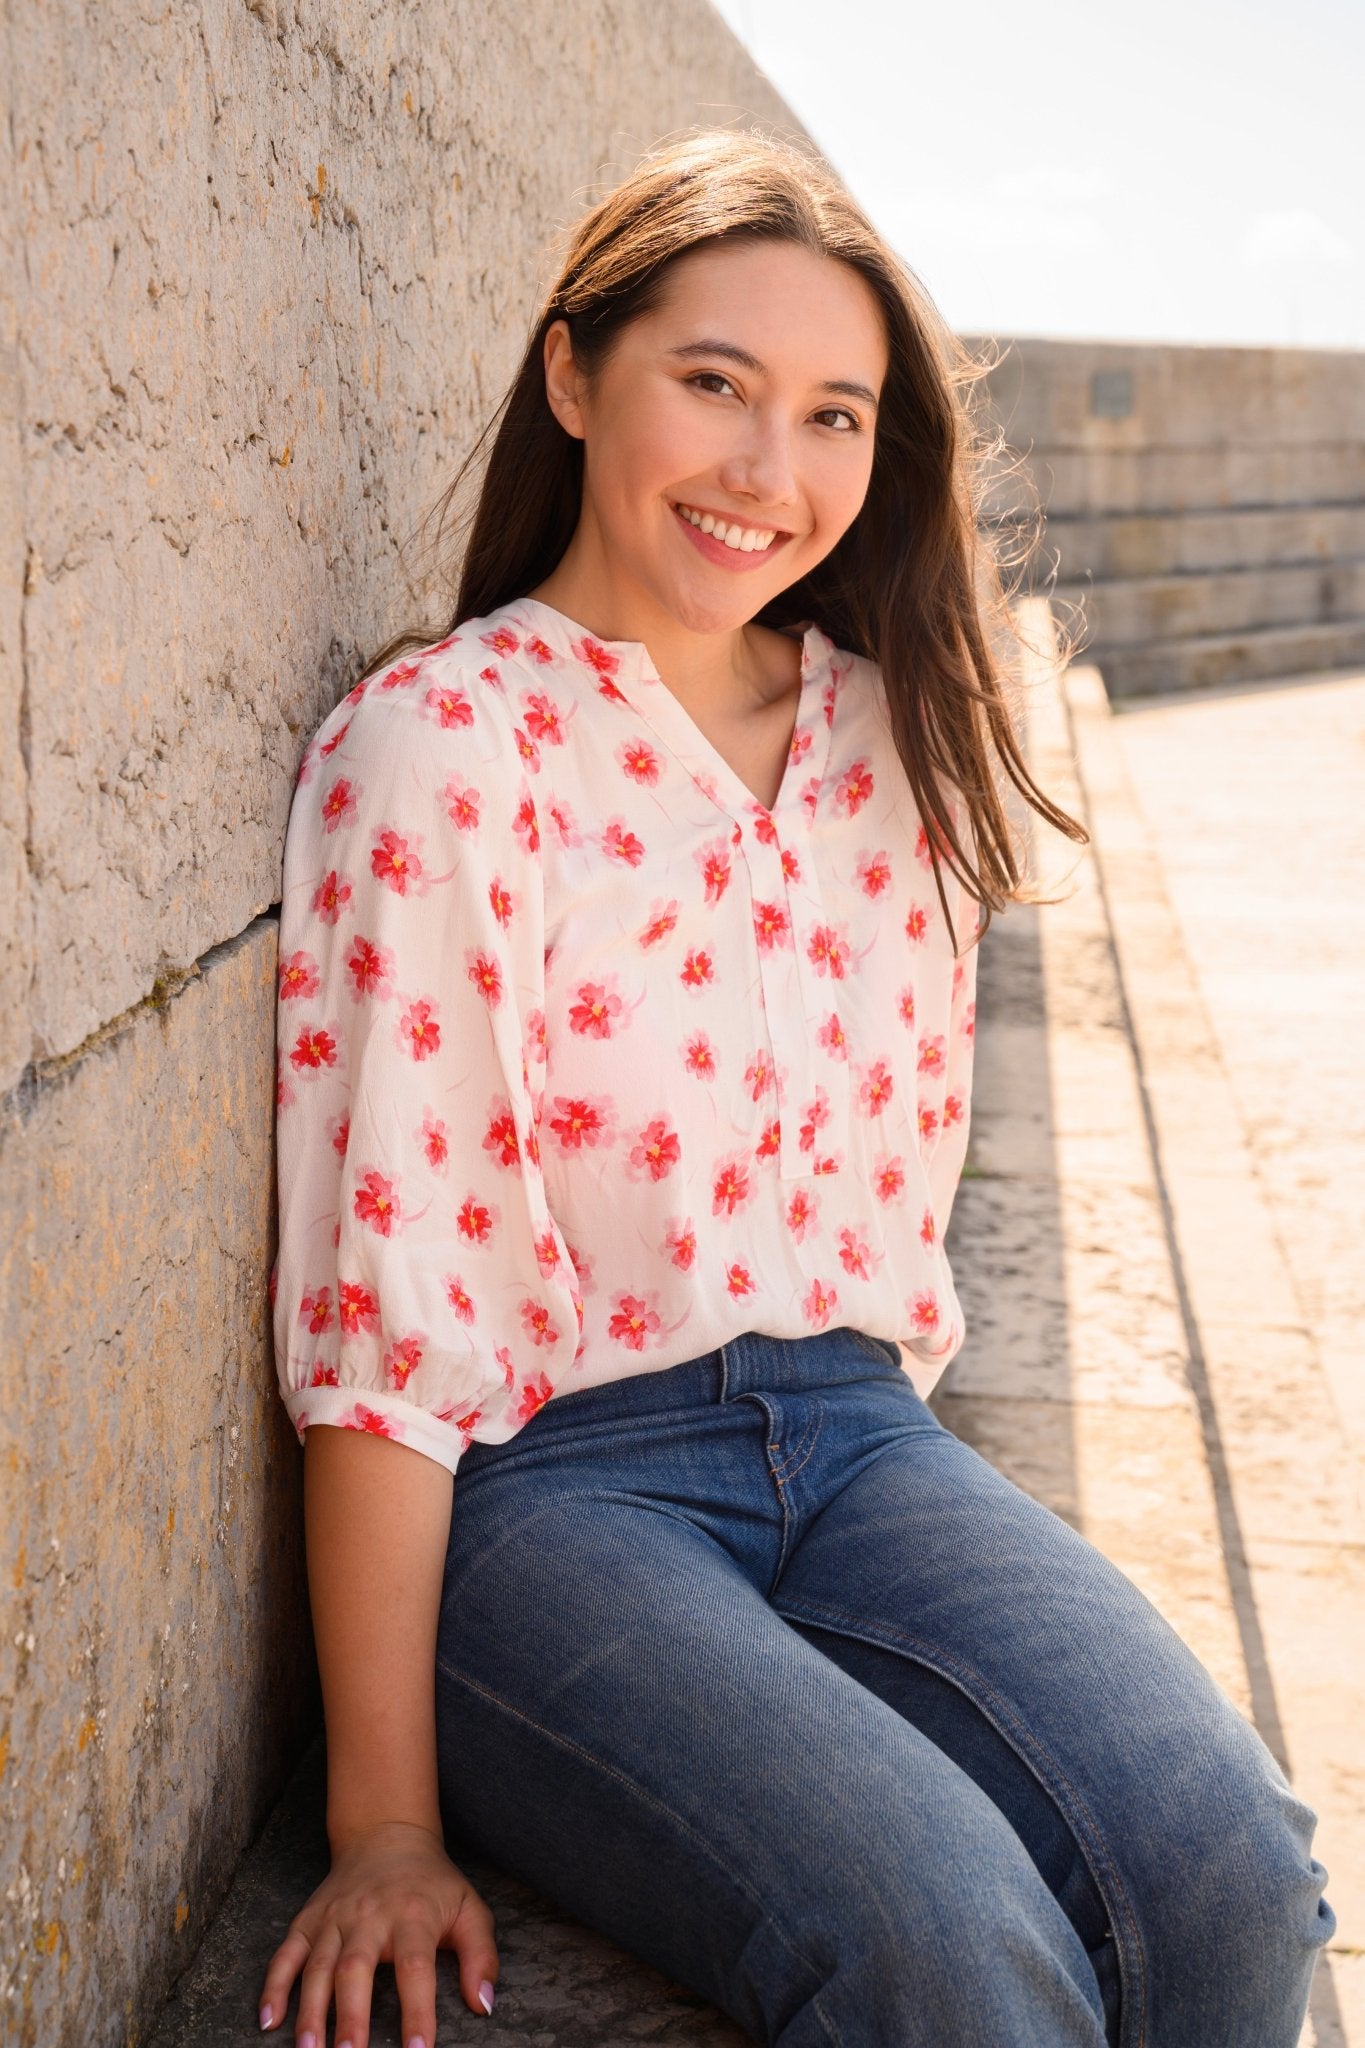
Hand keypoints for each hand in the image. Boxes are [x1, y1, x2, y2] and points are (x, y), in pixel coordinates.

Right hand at [258, 1820, 498, 2046]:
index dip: (417, 2010)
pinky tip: (269, 2020)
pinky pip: (285, 1953)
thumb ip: (482, 1956)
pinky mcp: (308, 1920)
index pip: (415, 1966)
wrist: (387, 1835)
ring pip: (318, 1965)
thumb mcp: (469, 1908)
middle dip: (350, 2015)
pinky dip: (274, 1985)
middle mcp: (369, 1915)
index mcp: (413, 1915)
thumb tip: (482, 2006)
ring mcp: (334, 1918)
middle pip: (356, 1967)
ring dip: (310, 2010)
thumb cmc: (433, 1884)